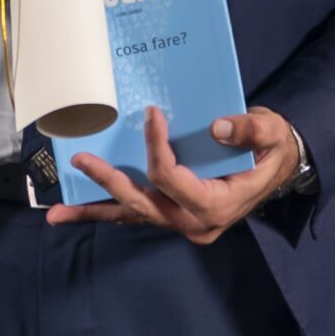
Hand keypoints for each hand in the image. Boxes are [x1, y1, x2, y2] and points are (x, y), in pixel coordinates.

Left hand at [45, 106, 296, 245]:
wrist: (277, 169)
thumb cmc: (273, 149)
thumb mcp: (271, 133)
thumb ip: (250, 131)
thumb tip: (218, 127)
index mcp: (217, 204)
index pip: (173, 178)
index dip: (157, 147)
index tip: (152, 113)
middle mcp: (195, 222)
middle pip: (143, 204)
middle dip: (110, 183)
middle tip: (81, 161)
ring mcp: (182, 222)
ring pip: (133, 215)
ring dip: (95, 212)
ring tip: (57, 214)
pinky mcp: (173, 215)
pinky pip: (137, 213)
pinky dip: (108, 210)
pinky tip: (77, 210)